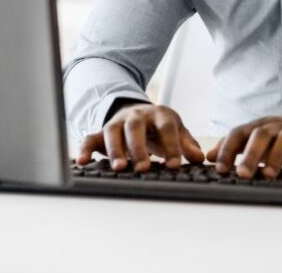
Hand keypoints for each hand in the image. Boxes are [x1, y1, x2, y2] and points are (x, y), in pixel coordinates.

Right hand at [75, 103, 205, 172]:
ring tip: (119, 169)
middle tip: (144, 168)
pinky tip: (82, 162)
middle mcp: (136, 116)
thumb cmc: (161, 127)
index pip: (166, 127)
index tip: (175, 165)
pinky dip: (84, 149)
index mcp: (159, 114)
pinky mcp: (101, 132)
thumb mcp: (177, 131)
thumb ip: (187, 144)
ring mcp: (117, 123)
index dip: (171, 145)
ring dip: (115, 150)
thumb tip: (199, 158)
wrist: (140, 113)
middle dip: (139, 148)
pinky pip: (90, 138)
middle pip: (135, 128)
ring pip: (112, 132)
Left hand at [207, 116, 281, 179]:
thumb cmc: (280, 137)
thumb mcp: (255, 138)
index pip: (239, 133)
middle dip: (251, 154)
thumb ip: (234, 146)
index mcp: (258, 126)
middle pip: (261, 135)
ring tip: (269, 175)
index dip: (228, 149)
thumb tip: (210, 156)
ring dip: (276, 156)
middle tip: (243, 174)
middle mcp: (276, 125)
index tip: (220, 168)